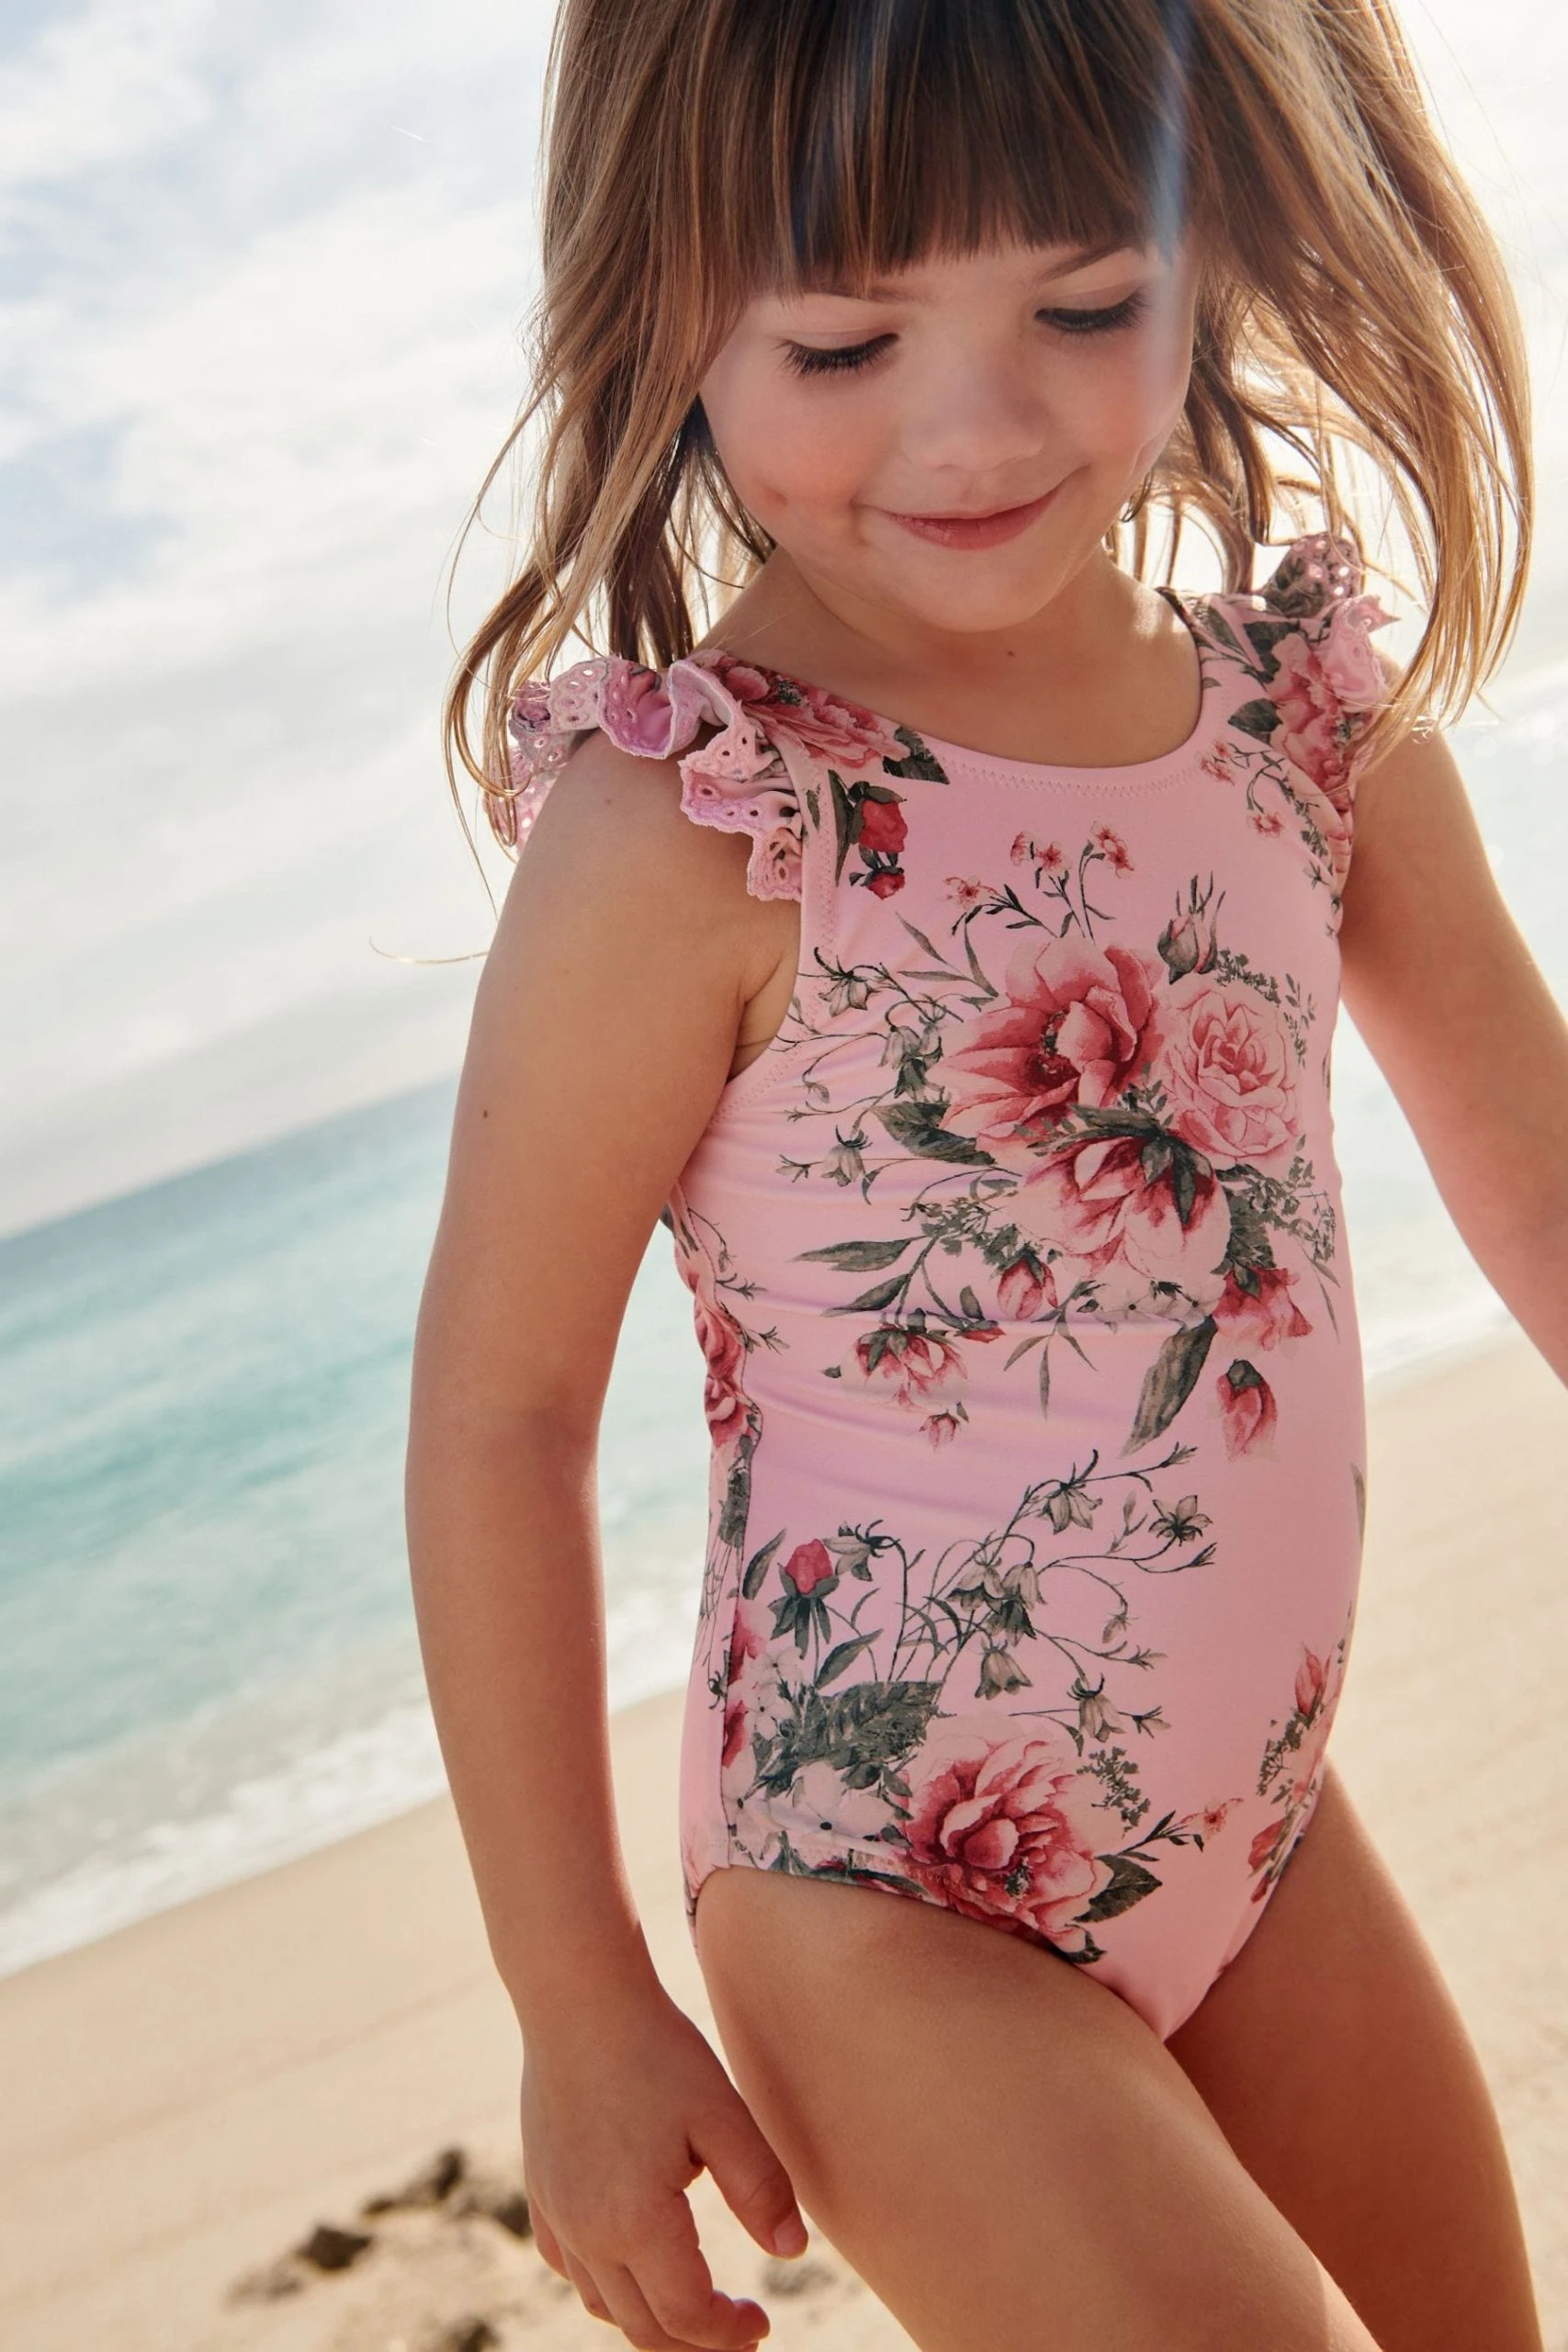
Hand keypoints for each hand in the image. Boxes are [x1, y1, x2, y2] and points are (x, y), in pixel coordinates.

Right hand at [519, 1980, 809, 2348]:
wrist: (577, 1999)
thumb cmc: (657, 2050)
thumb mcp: (723, 2114)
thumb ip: (761, 2188)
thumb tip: (791, 2252)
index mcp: (636, 2222)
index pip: (687, 2316)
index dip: (729, 2332)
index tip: (763, 2321)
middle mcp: (588, 2231)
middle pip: (642, 2327)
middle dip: (695, 2342)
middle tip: (739, 2330)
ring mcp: (557, 2212)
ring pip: (602, 2303)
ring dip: (650, 2319)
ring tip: (693, 2305)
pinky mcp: (541, 2188)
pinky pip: (569, 2265)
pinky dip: (603, 2284)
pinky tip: (630, 2264)